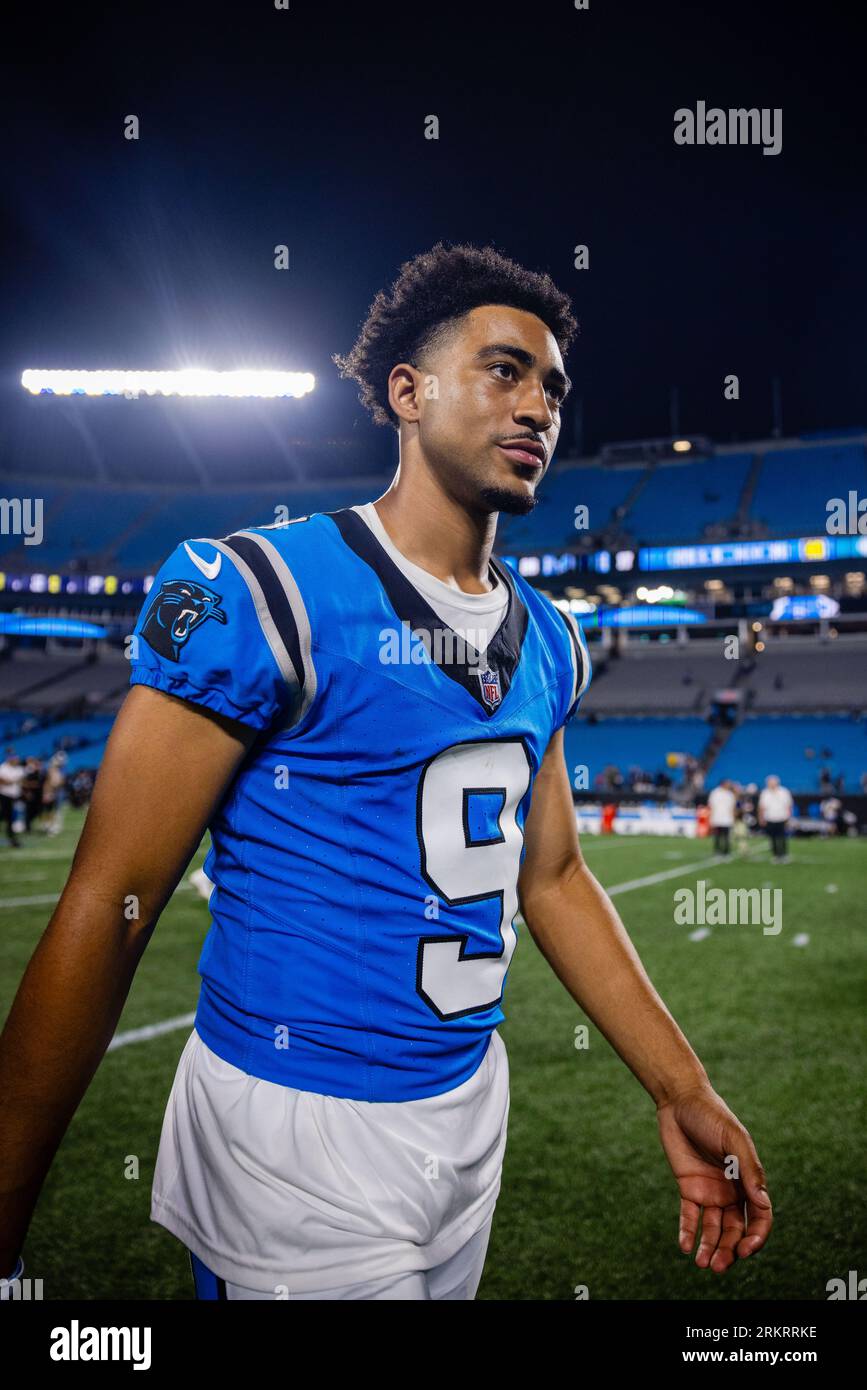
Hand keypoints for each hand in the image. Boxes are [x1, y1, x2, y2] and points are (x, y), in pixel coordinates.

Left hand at [656, 1083, 772, 1272]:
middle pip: (736, 1229)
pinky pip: (690, 1216)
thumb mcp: (733, 1139)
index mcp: (748, 1180)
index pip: (759, 1217)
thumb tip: (763, 1203)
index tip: (745, 1250)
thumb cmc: (712, 1115)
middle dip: (730, 1250)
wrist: (680, 1100)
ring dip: (711, 1247)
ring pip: (714, 1228)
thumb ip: (749, 1169)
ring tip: (702, 1264)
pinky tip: (685, 1246)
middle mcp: (731, 1190)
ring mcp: (710, 1190)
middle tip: (718, 1266)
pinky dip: (688, 1232)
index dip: (756, 1236)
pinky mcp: (688, 1187)